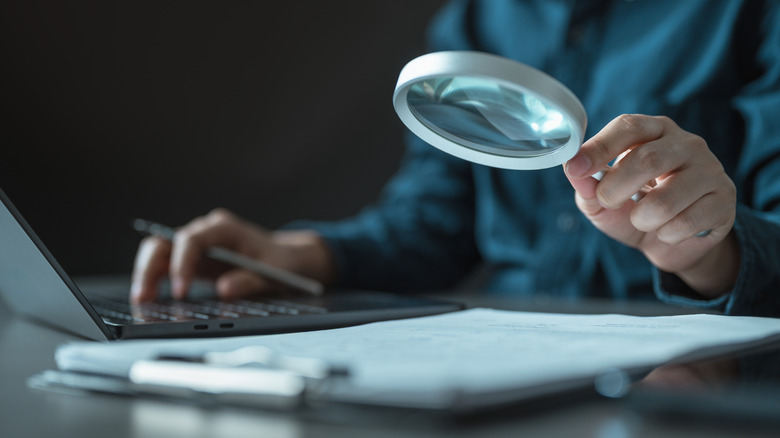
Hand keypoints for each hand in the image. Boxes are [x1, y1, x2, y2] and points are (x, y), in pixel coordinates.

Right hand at [130, 209, 335, 301]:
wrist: (286, 258)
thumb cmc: (280, 262)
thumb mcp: (273, 273)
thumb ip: (250, 280)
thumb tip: (225, 289)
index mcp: (224, 228)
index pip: (192, 239)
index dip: (182, 264)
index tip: (180, 292)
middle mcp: (205, 231)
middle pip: (165, 240)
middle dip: (150, 267)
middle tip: (144, 296)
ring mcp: (196, 244)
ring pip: (159, 251)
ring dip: (147, 273)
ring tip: (141, 300)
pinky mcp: (193, 259)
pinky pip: (166, 264)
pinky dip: (156, 279)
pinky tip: (149, 298)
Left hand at [564, 114, 737, 296]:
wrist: (673, 243)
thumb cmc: (634, 209)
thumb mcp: (602, 200)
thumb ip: (587, 186)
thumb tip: (573, 171)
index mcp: (654, 131)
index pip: (628, 126)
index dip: (599, 147)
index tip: (576, 167)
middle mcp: (686, 143)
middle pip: (647, 159)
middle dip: (616, 189)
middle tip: (608, 202)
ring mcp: (710, 169)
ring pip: (665, 199)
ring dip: (642, 219)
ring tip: (644, 220)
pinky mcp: (724, 199)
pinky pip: (685, 223)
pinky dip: (666, 234)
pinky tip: (670, 231)